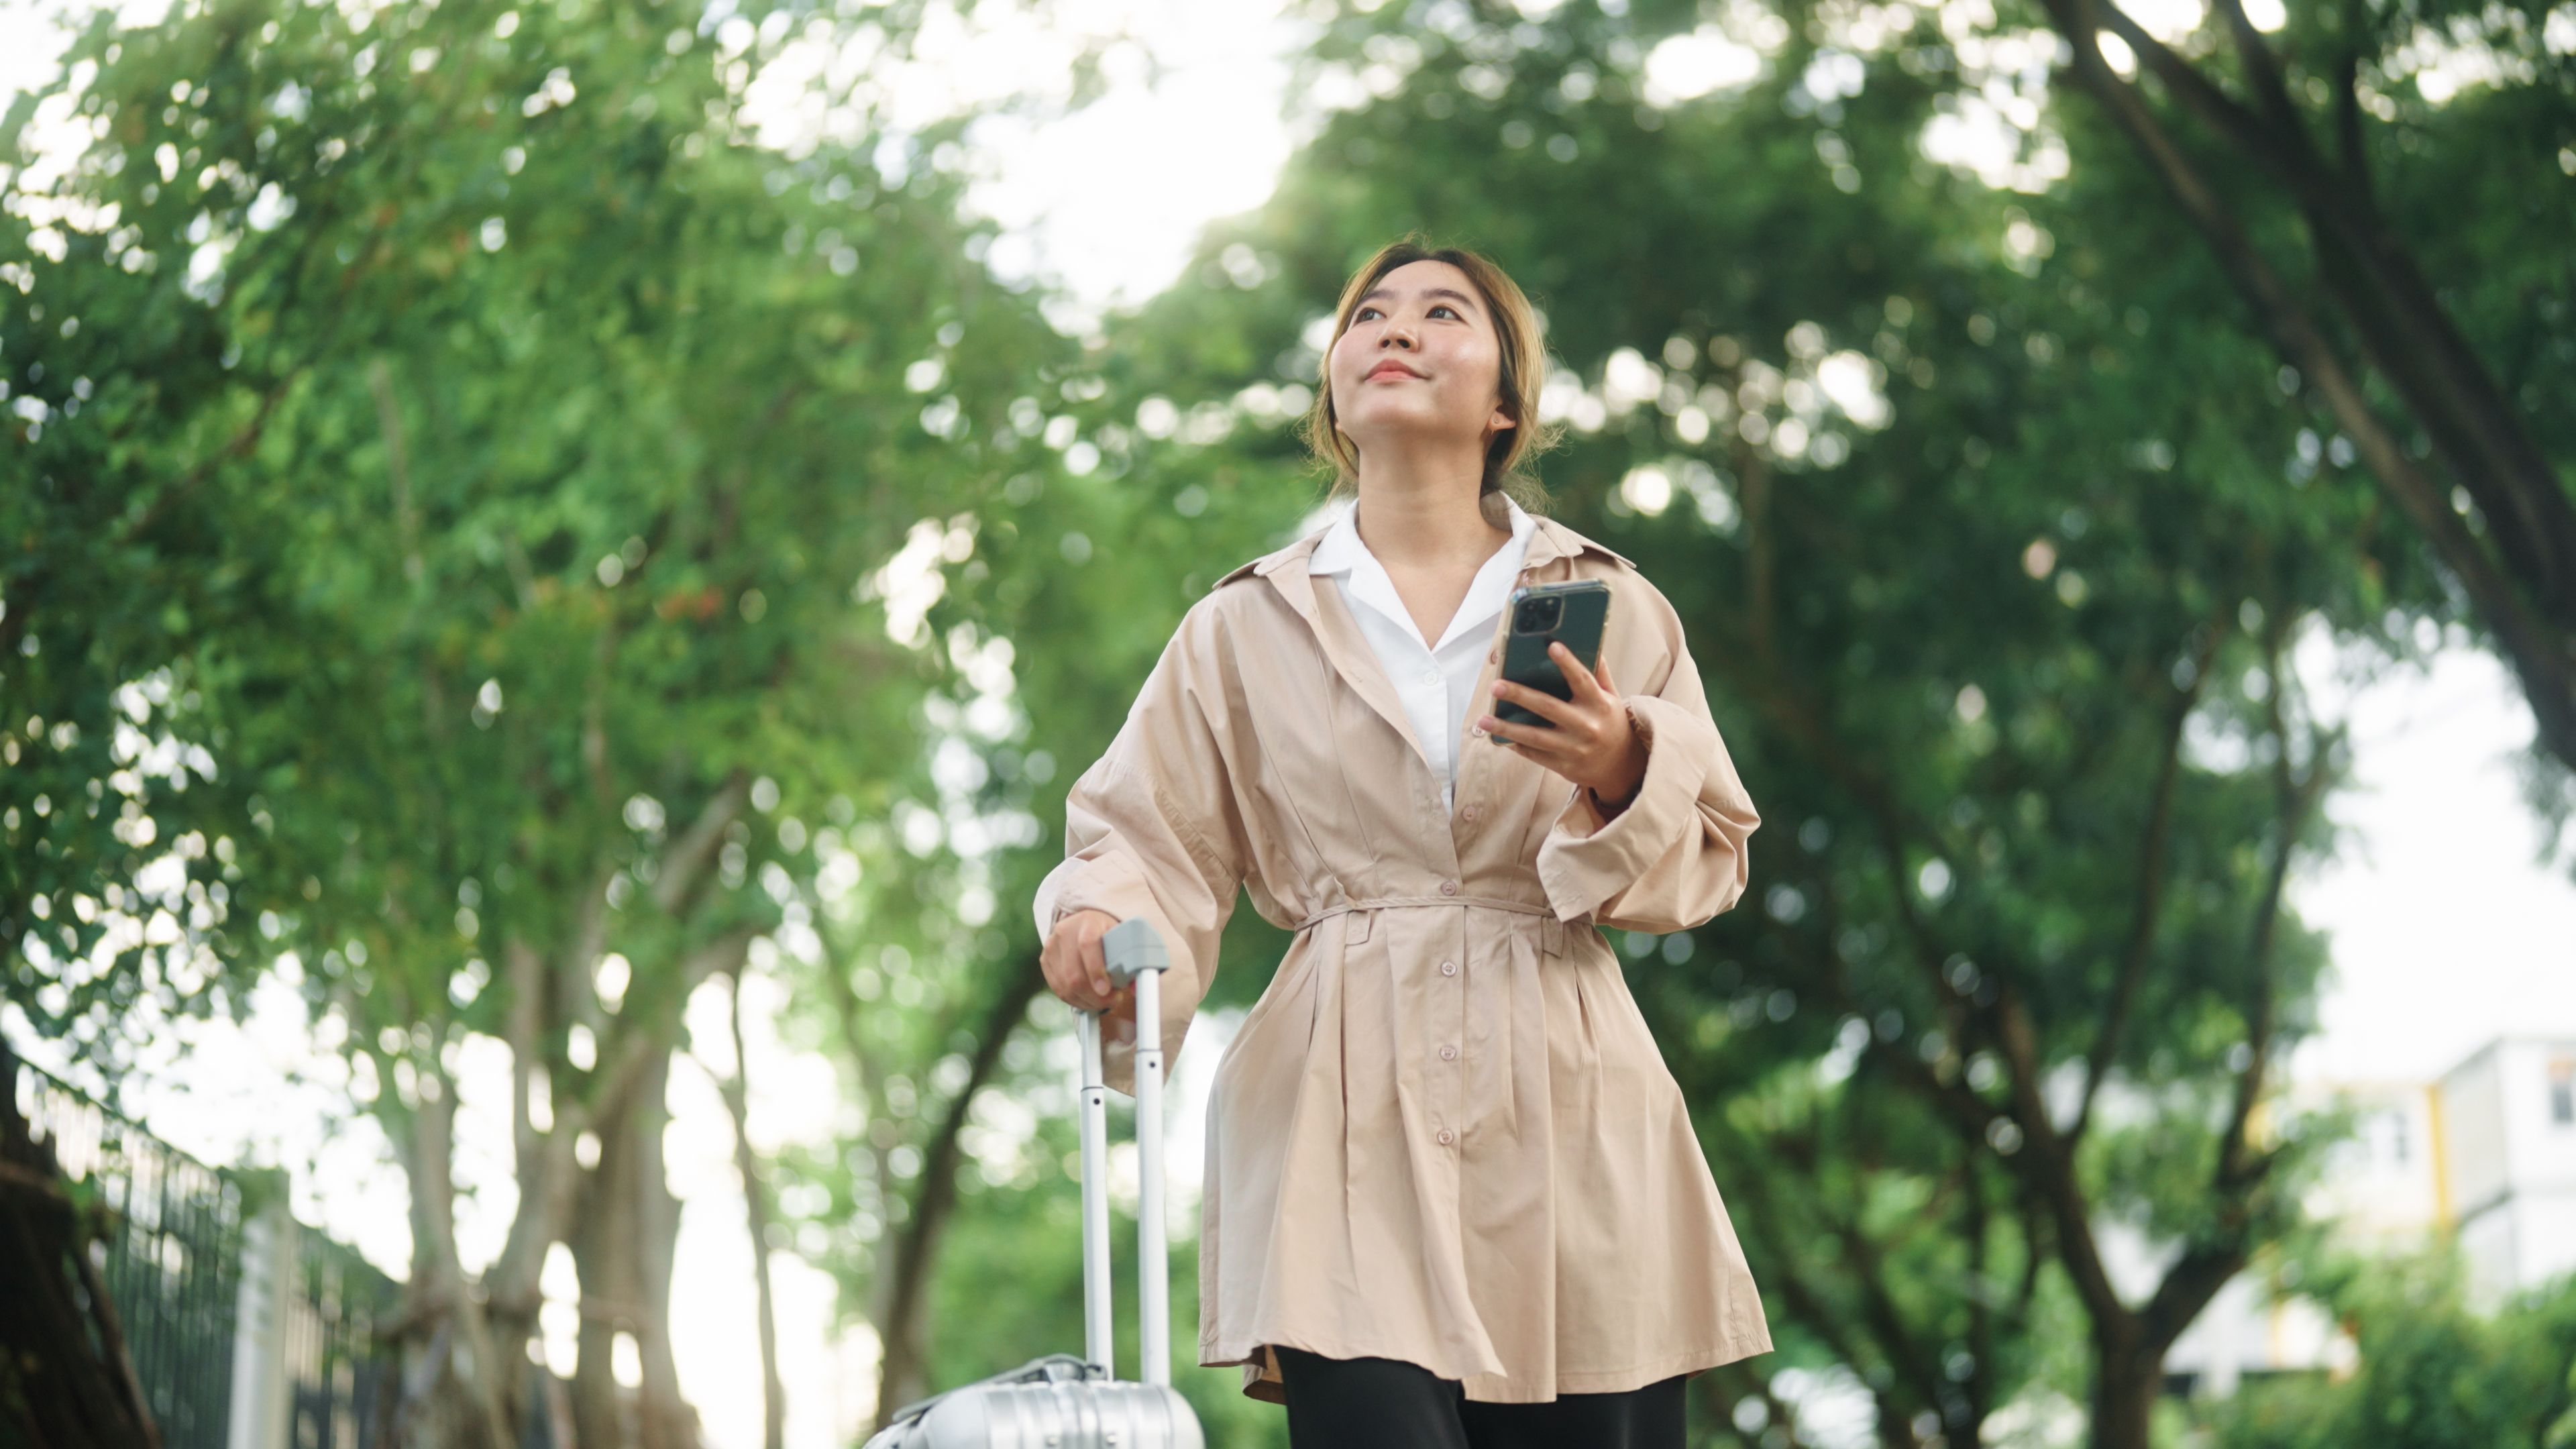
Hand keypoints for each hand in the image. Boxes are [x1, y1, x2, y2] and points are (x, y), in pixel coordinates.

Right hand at [1041, 908, 1138, 1031]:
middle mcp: (1065, 932)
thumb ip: (1132, 961)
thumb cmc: (1108, 933)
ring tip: (1104, 1001)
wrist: (1084, 924)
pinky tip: (1089, 1000)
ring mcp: (1052, 946)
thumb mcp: (1122, 938)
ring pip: (1065, 986)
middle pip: (1074, 973)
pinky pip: (1059, 990)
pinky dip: (1076, 1000)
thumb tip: (1136, 988)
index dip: (1096, 970)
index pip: (1088, 945)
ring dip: (1087, 1001)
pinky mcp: (1045, 960)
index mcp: (1088, 922)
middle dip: (1095, 996)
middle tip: (1113, 1000)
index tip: (1106, 989)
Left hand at [1479, 642, 1647, 808]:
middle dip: (1520, 696)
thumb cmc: (1611, 723)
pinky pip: (1534, 754)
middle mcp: (1587, 726)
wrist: (1622, 767)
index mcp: (1599, 704)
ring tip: (1483, 719)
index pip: (1583, 680)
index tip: (1551, 645)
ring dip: (1506, 727)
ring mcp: (1574, 748)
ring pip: (1535, 737)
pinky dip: (1516, 745)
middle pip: (1549, 708)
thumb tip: (1588, 643)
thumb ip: (1599, 673)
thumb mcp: (1611, 697)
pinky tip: (1498, 736)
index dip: (1568, 663)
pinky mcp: (1564, 766)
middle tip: (1496, 686)